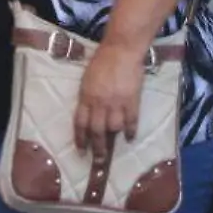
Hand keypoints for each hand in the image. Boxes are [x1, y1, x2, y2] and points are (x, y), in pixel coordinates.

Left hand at [75, 41, 145, 161]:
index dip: (80, 139)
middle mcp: (99, 103)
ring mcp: (116, 103)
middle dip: (97, 148)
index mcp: (86, 96)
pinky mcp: (132, 100)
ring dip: (112, 140)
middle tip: (98, 162)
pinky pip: (131, 120)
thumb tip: (87, 112)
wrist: (122, 50)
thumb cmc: (102, 60)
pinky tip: (129, 137)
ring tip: (112, 150)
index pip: (80, 123)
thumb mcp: (87, 78)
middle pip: (97, 131)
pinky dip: (130, 131)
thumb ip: (87, 96)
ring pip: (113, 128)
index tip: (81, 150)